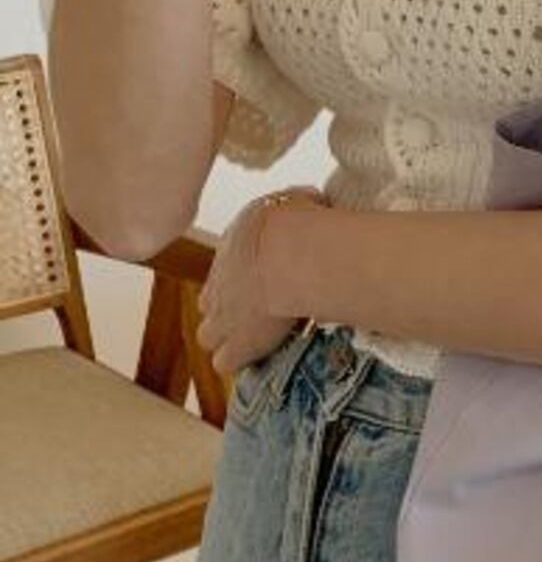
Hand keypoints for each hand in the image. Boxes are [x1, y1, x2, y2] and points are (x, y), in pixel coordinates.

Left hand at [197, 184, 326, 375]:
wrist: (290, 254)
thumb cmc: (295, 223)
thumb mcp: (297, 200)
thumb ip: (300, 203)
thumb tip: (314, 199)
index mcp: (232, 249)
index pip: (224, 271)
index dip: (240, 280)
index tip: (261, 282)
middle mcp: (218, 283)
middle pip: (207, 305)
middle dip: (225, 312)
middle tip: (253, 315)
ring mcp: (223, 316)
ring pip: (207, 336)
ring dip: (226, 340)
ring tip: (252, 342)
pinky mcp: (237, 344)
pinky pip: (226, 362)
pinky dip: (238, 362)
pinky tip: (257, 359)